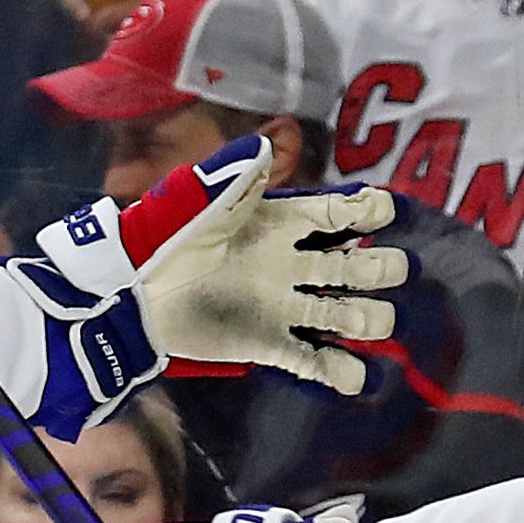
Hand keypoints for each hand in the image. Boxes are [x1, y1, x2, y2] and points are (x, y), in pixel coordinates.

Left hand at [39, 140, 406, 392]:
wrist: (134, 294)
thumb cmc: (165, 237)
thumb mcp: (197, 199)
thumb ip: (232, 175)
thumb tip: (263, 146)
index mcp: (279, 224)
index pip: (336, 215)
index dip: (365, 210)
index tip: (384, 210)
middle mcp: (290, 265)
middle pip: (354, 267)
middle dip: (380, 267)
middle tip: (389, 269)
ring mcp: (283, 307)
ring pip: (344, 313)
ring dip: (367, 319)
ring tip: (375, 322)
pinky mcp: (267, 343)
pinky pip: (311, 360)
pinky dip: (337, 371)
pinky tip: (356, 376)